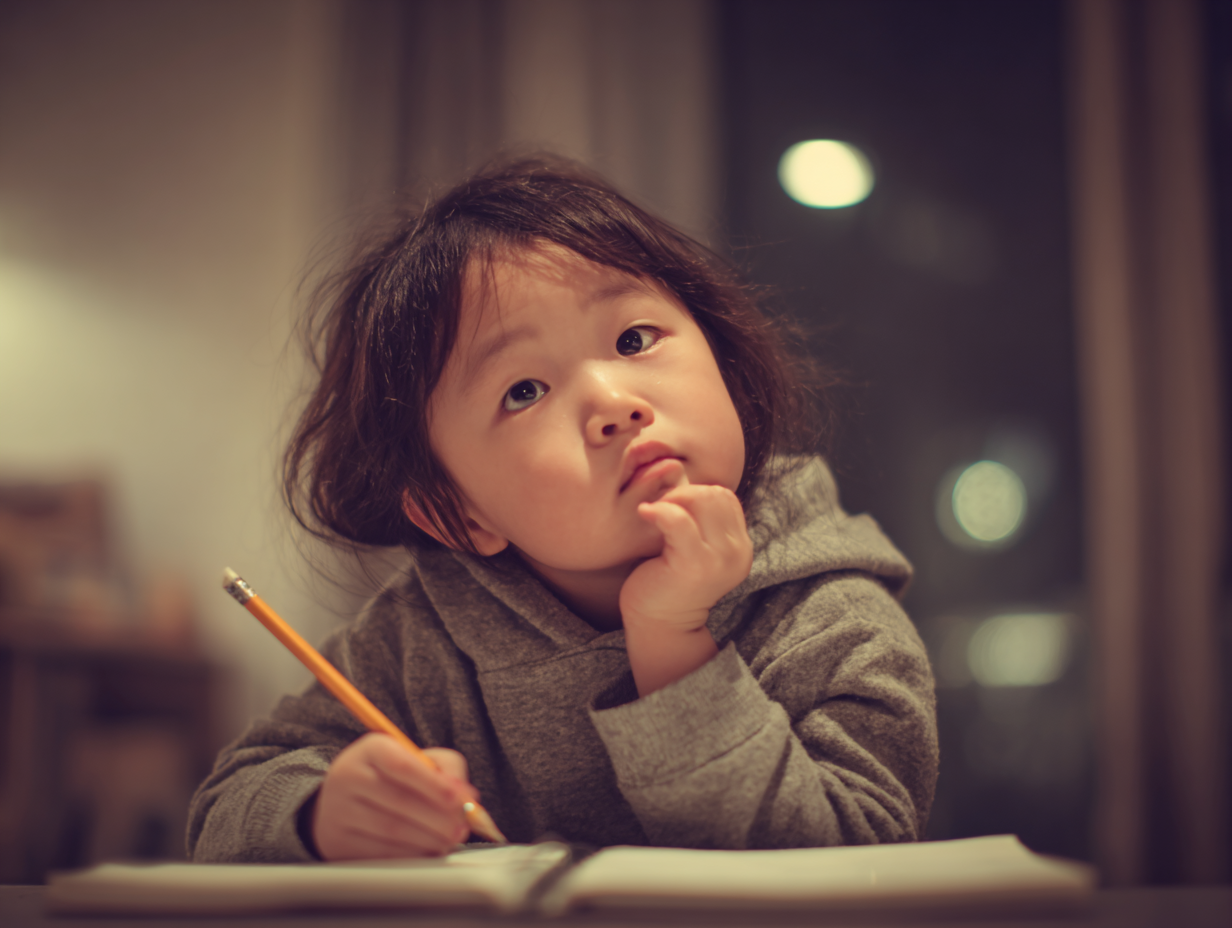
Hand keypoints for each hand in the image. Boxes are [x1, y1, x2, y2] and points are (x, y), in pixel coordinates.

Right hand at [312, 734, 478, 860]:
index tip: (459, 800)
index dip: (434, 785)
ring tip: (449, 840)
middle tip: (462, 827)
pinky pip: (382, 851)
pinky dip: (411, 853)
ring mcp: (338, 810)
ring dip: (429, 838)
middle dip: (439, 818)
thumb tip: (468, 796)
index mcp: (371, 748)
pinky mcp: (338, 841)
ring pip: (392, 830)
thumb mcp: (415, 758)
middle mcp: (348, 776)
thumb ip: (446, 768)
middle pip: (400, 801)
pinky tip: (428, 849)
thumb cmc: (390, 777)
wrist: (341, 800)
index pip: (403, 765)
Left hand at [619, 468, 752, 694]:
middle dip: (684, 492)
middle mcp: (737, 553)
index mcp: (739, 547)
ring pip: (702, 500)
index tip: (671, 505)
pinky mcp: (694, 564)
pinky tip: (644, 513)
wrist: (659, 626)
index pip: (726, 497)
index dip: (696, 492)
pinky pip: (678, 519)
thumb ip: (698, 520)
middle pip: (717, 494)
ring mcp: (719, 559)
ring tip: (653, 513)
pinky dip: (658, 510)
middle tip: (659, 507)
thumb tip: (676, 476)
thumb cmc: (667, 582)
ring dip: (672, 499)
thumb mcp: (692, 547)